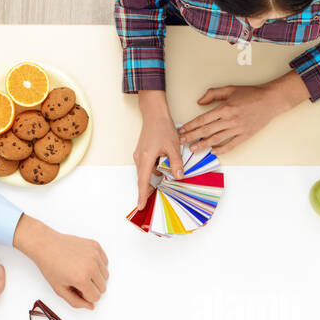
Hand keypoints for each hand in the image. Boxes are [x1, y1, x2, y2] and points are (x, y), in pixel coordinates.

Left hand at [14, 216, 108, 309]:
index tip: (77, 289)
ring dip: (96, 277)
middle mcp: (91, 266)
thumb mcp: (60, 289)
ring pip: (106, 275)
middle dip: (92, 287)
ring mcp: (94, 255)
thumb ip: (76, 302)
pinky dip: (98, 265)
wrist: (46, 245)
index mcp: (81, 278)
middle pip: (103, 287)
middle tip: (78, 280)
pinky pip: (105, 262)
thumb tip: (90, 306)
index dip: (86, 296)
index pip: (96, 297)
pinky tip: (85, 263)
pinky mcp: (95, 246)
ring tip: (81, 271)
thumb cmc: (50, 265)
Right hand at [134, 90, 183, 208]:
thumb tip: (179, 177)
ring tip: (166, 179)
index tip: (140, 206)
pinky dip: (154, 169)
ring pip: (147, 172)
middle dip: (148, 189)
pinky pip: (148, 165)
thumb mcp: (173, 146)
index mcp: (146, 158)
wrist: (154, 113)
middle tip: (154, 199)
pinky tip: (165, 166)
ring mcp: (140, 155)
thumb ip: (176, 163)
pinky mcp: (142, 152)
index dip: (142, 195)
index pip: (143, 181)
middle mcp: (140, 158)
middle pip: (143, 179)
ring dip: (154, 177)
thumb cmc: (162, 127)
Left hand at [179, 73, 305, 153]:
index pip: (203, 119)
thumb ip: (213, 94)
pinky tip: (213, 152)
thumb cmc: (252, 93)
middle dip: (192, 136)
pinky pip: (231, 145)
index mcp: (225, 108)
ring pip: (216, 139)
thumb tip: (200, 102)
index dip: (191, 126)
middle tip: (182, 142)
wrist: (271, 100)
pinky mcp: (245, 135)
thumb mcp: (230, 89)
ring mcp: (237, 129)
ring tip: (194, 149)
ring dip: (203, 145)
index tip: (183, 130)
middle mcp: (230, 120)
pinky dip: (221, 150)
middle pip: (206, 130)